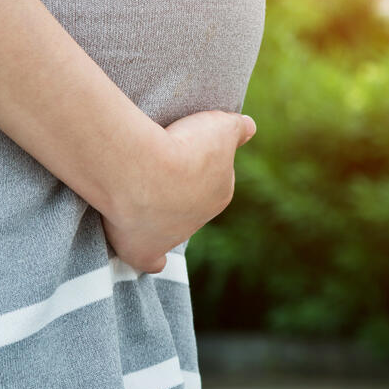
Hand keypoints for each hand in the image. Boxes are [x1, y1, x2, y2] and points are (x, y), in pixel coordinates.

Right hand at [101, 110, 256, 273]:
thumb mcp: (220, 127)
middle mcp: (198, 220)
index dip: (196, 163)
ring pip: (168, 229)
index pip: (212, 179)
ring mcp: (170, 237)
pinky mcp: (143, 250)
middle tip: (154, 169)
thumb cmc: (183, 147)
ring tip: (138, 196)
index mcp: (220, 193)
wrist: (146, 172)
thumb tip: (250, 127)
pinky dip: (150, 260)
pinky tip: (148, 257)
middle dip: (176, 191)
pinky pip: (150, 261)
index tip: (178, 151)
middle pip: (189, 205)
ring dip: (157, 216)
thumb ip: (237, 129)